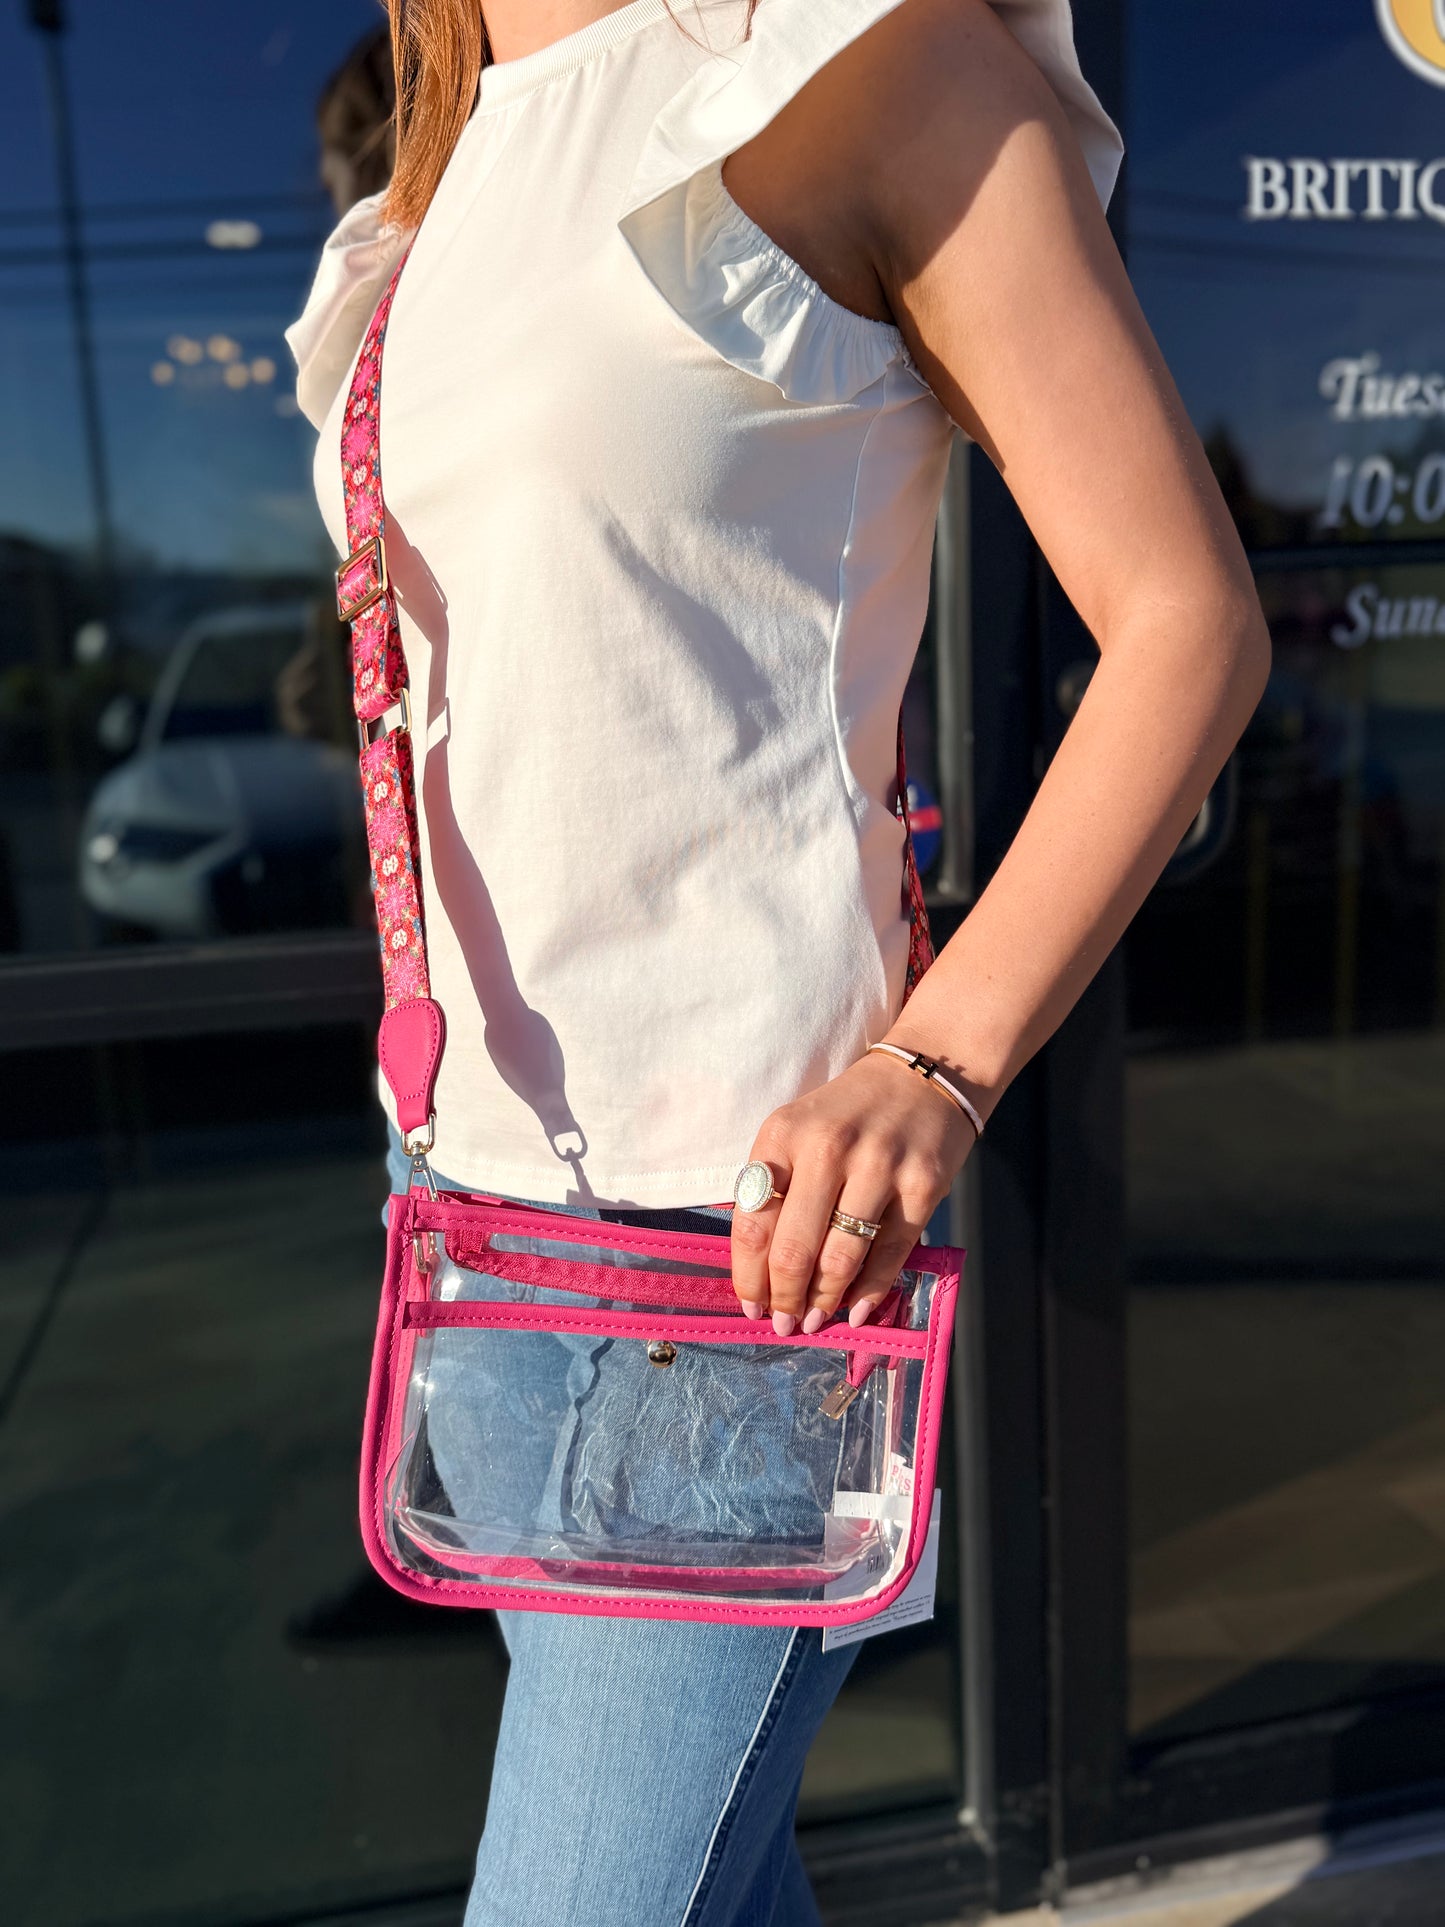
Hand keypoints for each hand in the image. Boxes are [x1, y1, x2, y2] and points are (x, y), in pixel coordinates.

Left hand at [730, 1051, 978, 1334]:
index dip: (749, 1275)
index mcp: (784, 1133)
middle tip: (784, 1324)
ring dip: (824, 1300)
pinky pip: (891, 1253)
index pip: (753, 1220)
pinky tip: (858, 1310)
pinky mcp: (922, 1184)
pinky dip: (871, 1290)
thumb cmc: (849, 1113)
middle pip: (794, 1247)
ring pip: (841, 1257)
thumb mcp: (798, 1131)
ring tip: (816, 1320)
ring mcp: (879, 1166)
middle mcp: (828, 1147)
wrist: (924, 1074)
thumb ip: (777, 1187)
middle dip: (785, 1298)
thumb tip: (763, 1270)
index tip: (751, 1304)